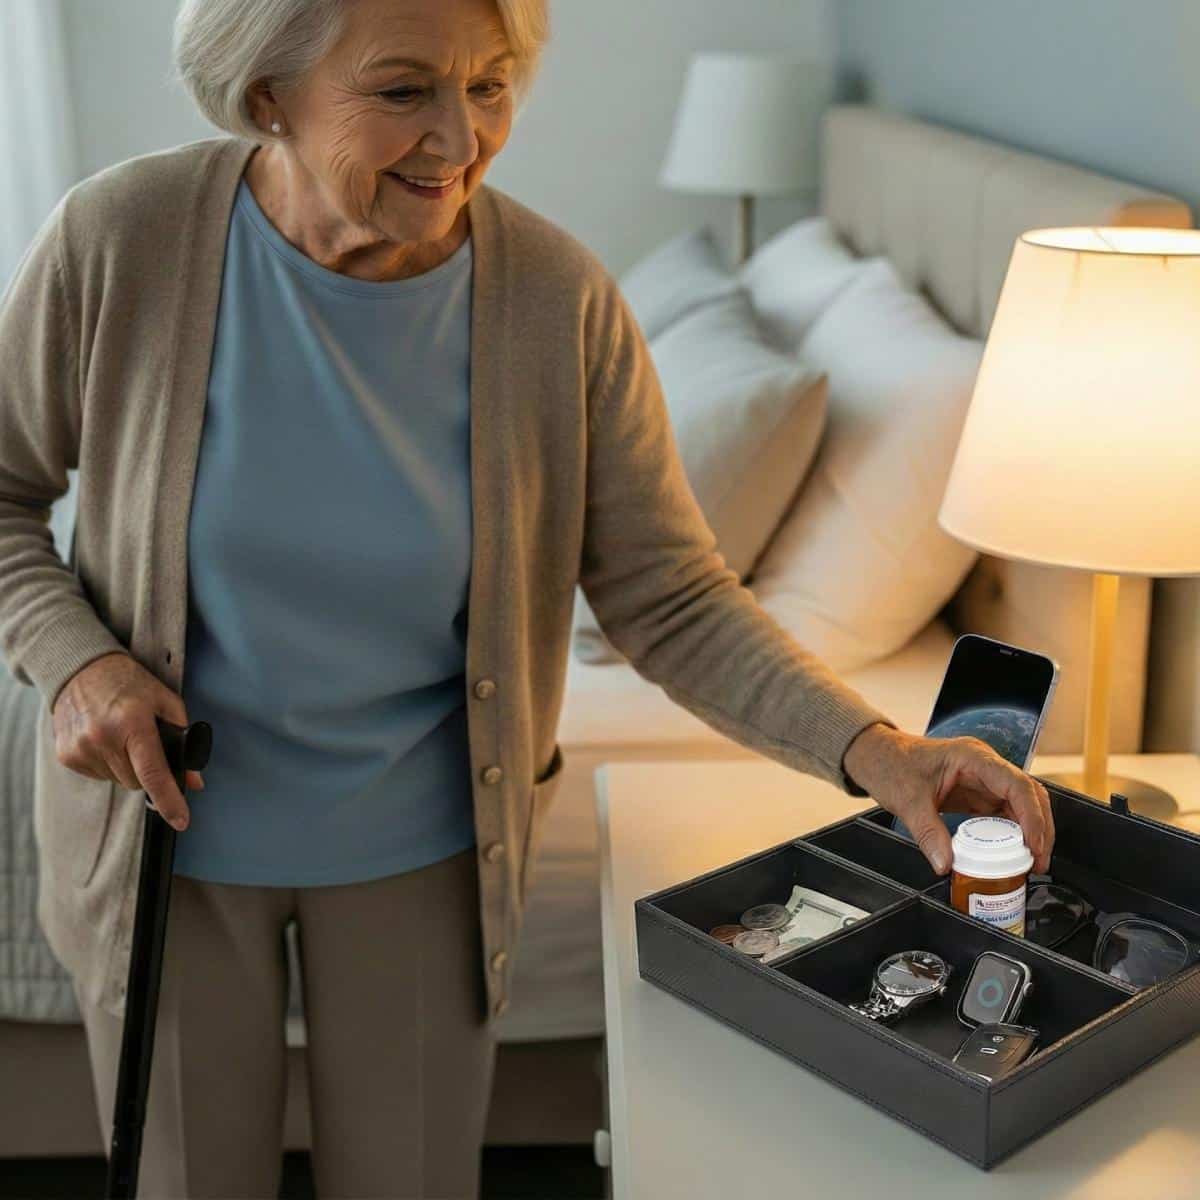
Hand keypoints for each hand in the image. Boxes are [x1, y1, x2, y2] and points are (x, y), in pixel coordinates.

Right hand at [51, 651, 204, 830]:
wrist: (81, 669)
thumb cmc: (129, 683)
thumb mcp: (165, 702)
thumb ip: (183, 740)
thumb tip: (194, 782)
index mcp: (132, 723)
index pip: (153, 772)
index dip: (169, 800)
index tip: (182, 821)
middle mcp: (102, 738)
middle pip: (136, 782)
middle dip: (147, 772)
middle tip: (145, 746)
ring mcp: (81, 749)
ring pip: (117, 781)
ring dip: (126, 768)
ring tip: (122, 736)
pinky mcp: (66, 755)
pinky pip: (98, 775)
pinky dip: (108, 765)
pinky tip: (106, 739)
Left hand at [842, 723, 1052, 875]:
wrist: (876, 755)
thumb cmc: (891, 764)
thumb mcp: (907, 800)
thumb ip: (928, 832)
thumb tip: (946, 865)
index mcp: (973, 757)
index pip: (1017, 784)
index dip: (1032, 816)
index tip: (1035, 846)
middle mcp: (985, 765)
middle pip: (1029, 794)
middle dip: (1040, 828)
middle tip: (1039, 862)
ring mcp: (983, 779)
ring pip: (1021, 804)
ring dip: (1030, 832)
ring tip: (1032, 863)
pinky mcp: (977, 793)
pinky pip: (1003, 813)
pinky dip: (1012, 833)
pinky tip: (1012, 854)